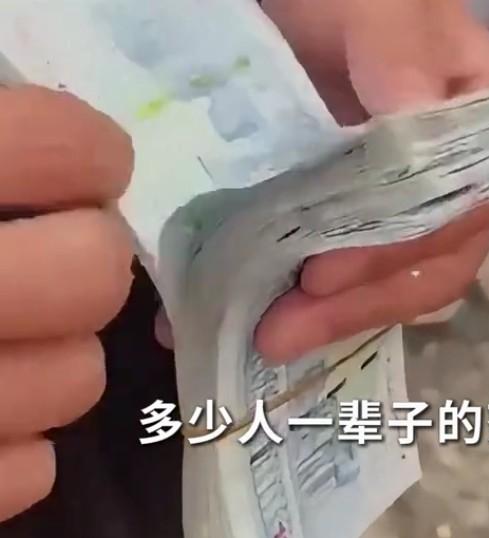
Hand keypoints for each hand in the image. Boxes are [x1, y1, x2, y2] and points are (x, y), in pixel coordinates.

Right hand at [0, 86, 133, 520]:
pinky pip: (31, 466)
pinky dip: (21, 437)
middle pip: (90, 275)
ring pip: (78, 379)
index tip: (88, 166)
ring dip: (59, 356)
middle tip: (56, 251)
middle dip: (86, 262)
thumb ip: (0, 145)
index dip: (86, 154)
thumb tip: (65, 141)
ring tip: (9, 337)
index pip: (65, 150)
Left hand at [249, 0, 488, 361]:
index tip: (321, 274)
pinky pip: (353, 271)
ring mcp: (409, 199)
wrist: (287, 5)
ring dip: (333, 316)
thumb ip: (400, 56)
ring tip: (265, 336)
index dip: (398, 250)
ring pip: (395, 280)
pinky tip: (254, 316)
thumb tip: (417, 145)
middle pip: (434, 262)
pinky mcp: (362, 215)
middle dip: (358, 305)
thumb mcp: (373, 6)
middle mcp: (459, 173)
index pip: (463, 208)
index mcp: (484, 121)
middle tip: (280, 334)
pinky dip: (310, 300)